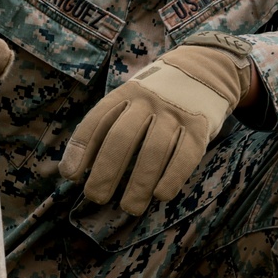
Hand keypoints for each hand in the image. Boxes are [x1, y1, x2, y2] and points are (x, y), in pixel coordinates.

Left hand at [59, 43, 250, 214]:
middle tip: (97, 198)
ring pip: (153, 150)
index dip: (81, 148)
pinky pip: (185, 156)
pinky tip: (161, 195)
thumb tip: (76, 167)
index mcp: (126, 94)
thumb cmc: (157, 96)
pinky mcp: (199, 128)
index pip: (98, 120)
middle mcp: (148, 101)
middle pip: (122, 138)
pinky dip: (172, 178)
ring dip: (139, 183)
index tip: (72, 176)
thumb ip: (109, 125)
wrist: (206, 70)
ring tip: (130, 207)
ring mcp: (175, 114)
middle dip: (106, 172)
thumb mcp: (132, 99)